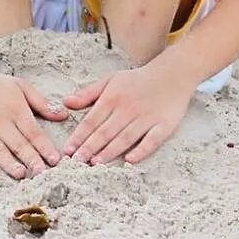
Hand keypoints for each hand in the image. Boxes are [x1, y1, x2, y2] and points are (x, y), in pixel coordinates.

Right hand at [0, 62, 65, 178]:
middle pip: (18, 143)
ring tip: (20, 174)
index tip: (56, 161)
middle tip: (43, 174)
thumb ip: (42, 103)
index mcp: (16, 109)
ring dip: (9, 163)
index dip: (45, 147)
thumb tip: (63, 115)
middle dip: (31, 159)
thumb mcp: (22, 87)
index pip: (34, 132)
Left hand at [61, 61, 195, 165]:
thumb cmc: (137, 80)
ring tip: (95, 163)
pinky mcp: (164, 125)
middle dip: (89, 148)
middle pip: (105, 131)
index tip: (68, 151)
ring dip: (109, 151)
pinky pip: (152, 140)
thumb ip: (88, 93)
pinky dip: (141, 150)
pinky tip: (130, 160)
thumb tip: (66, 102)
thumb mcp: (110, 80)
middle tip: (76, 162)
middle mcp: (128, 108)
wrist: (173, 74)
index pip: (91, 120)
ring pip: (125, 137)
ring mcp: (147, 117)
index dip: (78, 137)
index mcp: (113, 97)